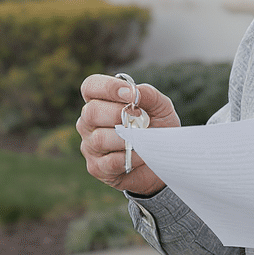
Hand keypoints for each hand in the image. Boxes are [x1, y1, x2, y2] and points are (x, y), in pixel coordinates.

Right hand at [77, 74, 180, 195]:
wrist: (164, 160)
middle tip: (139, 119)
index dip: (107, 87)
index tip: (129, 93)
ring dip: (127, 138)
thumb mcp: (160, 108)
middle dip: (117, 114)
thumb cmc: (158, 129)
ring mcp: (89, 145)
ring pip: (99, 139)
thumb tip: (133, 92)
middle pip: (91, 112)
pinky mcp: (96, 167)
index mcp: (100, 102)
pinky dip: (130, 157)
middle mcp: (89, 122)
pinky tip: (141, 155)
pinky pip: (110, 161)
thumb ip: (148, 95)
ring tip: (143, 139)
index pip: (90, 86)